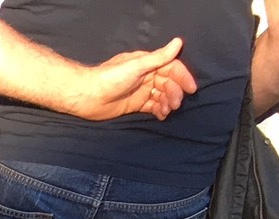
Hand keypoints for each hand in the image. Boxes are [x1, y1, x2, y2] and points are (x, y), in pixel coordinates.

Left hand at [73, 39, 197, 120]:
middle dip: (175, 93)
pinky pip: (152, 107)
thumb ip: (158, 58)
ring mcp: (141, 90)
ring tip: (168, 111)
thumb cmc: (110, 78)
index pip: (172, 68)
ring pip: (161, 96)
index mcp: (148, 64)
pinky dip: (159, 111)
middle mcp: (146, 76)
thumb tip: (178, 42)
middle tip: (176, 104)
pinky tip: (163, 116)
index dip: (183, 77)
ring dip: (168, 103)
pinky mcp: (134, 104)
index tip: (191, 88)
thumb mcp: (136, 66)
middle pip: (168, 83)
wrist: (87, 95)